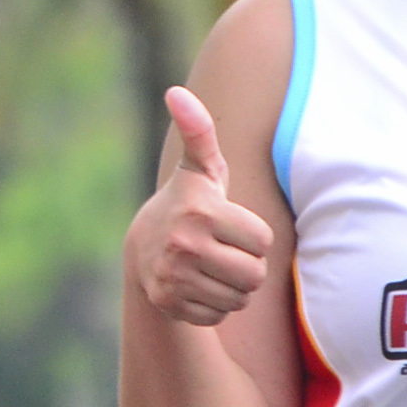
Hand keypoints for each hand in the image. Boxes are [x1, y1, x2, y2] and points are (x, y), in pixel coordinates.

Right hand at [124, 86, 273, 326]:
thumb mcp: (199, 169)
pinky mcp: (169, 303)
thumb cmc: (187, 203)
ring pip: (240, 298)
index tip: (228, 225)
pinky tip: (197, 286)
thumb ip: (200, 131)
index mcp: (200, 210)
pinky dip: (214, 305)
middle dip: (246, 265)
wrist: (142, 250)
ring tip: (211, 267)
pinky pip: (219, 315)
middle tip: (223, 250)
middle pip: (255, 274)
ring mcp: (174, 276)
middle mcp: (184, 244)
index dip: (252, 235)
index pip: (263, 241)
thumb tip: (176, 91)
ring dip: (233, 287)